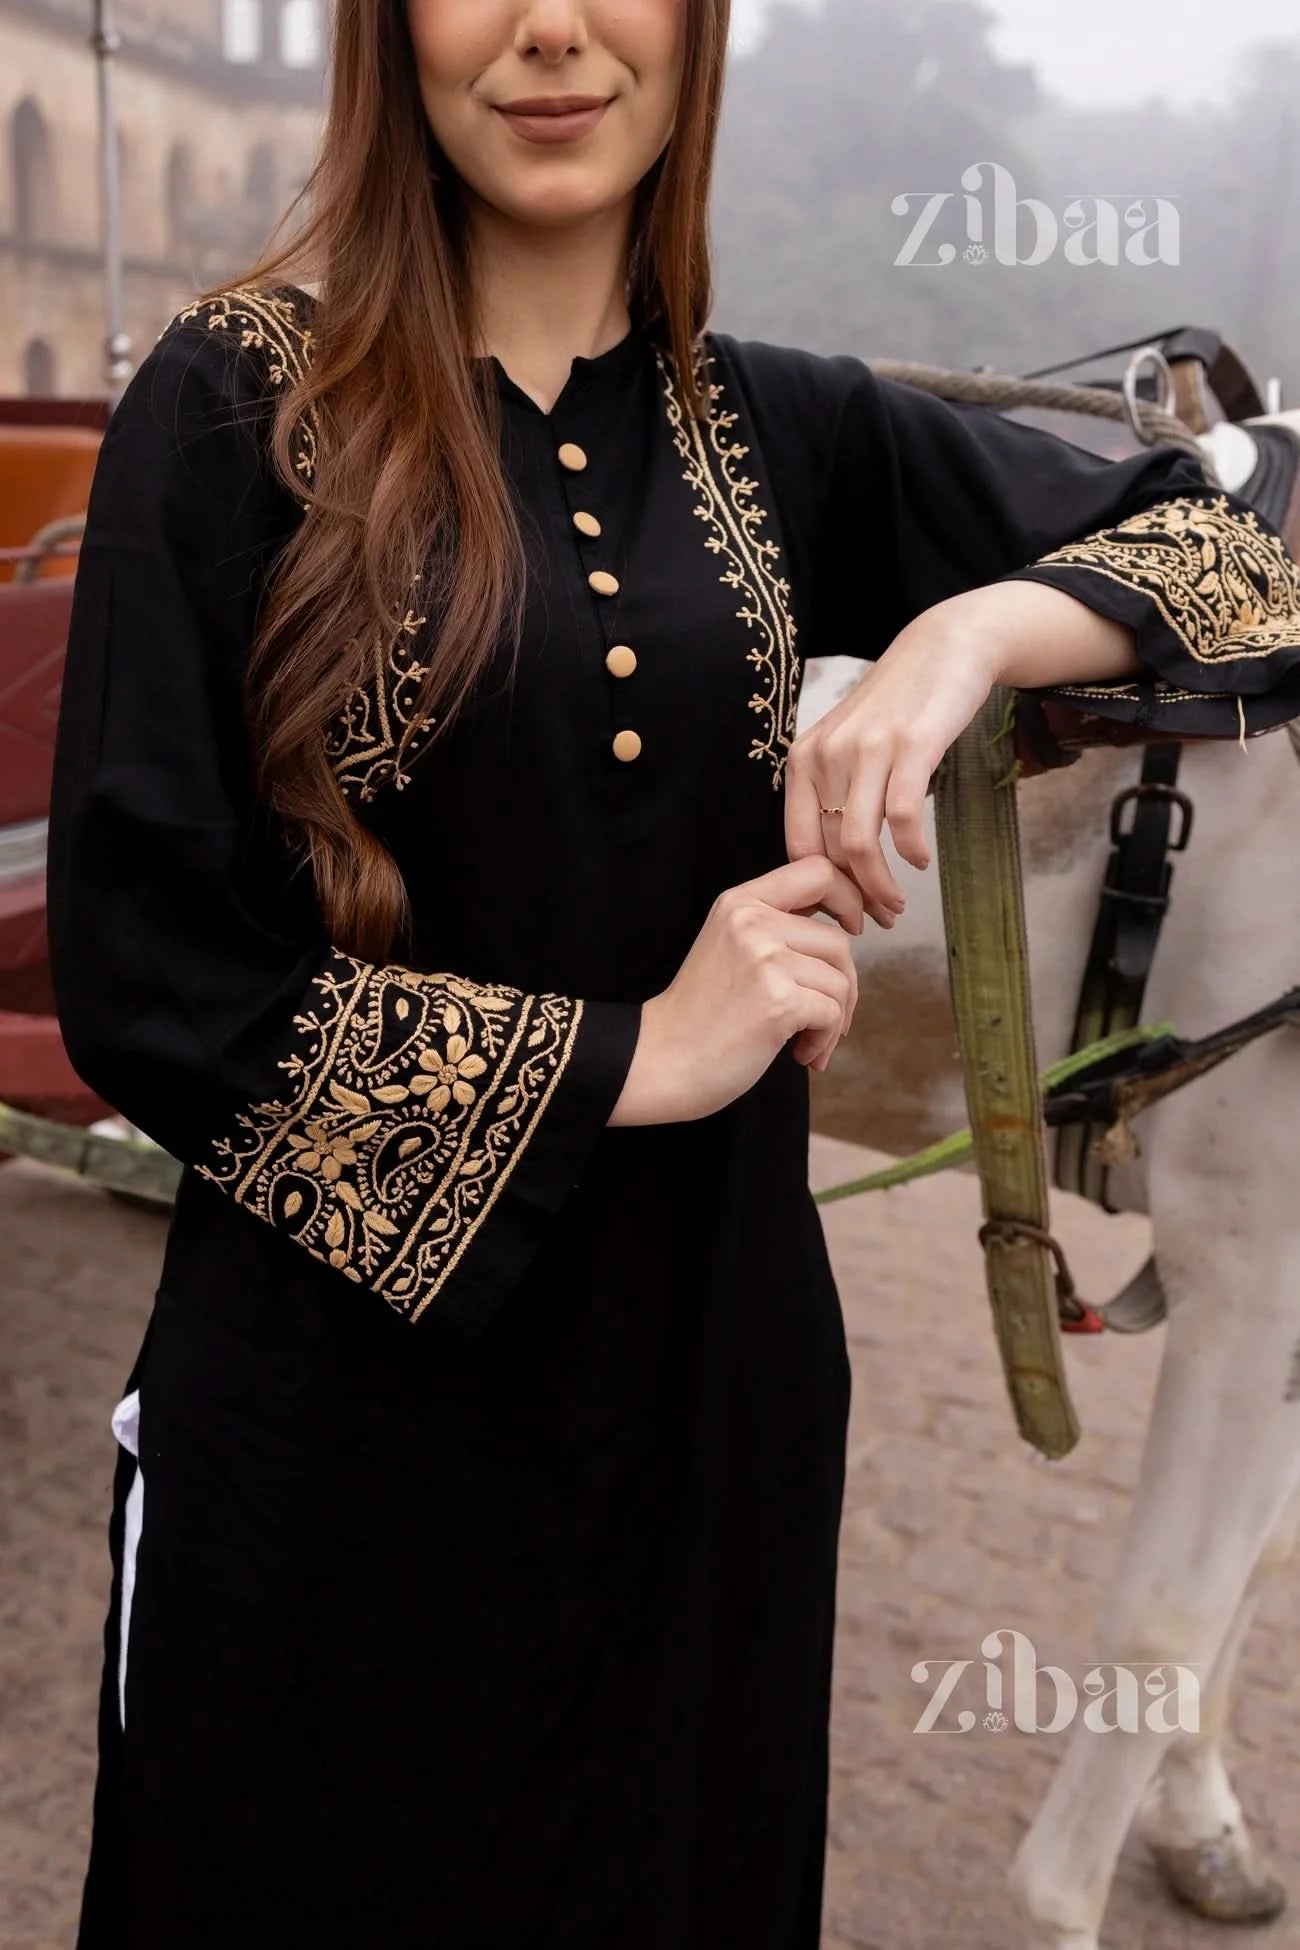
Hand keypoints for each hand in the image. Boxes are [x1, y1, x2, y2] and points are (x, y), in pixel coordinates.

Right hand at [609, 856, 864, 1126]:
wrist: (660, 1060)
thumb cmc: (700, 1015)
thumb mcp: (730, 947)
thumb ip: (775, 926)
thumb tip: (845, 925)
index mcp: (741, 902)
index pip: (818, 870)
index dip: (850, 897)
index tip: (855, 927)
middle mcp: (753, 922)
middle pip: (839, 940)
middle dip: (844, 984)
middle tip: (825, 1016)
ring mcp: (765, 959)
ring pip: (841, 980)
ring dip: (834, 1019)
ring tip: (806, 1042)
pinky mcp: (778, 1000)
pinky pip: (833, 1013)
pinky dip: (825, 1039)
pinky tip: (801, 1054)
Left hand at [784, 595, 1005, 919]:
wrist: (942, 650)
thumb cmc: (896, 709)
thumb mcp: (848, 747)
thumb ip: (835, 796)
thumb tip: (836, 866)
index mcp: (803, 762)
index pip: (799, 846)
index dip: (820, 891)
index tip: (843, 914)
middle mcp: (826, 756)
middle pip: (831, 851)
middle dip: (854, 897)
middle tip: (878, 919)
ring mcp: (867, 750)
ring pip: (859, 843)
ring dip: (880, 885)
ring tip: (897, 903)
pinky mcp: (910, 746)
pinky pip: (901, 818)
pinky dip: (910, 851)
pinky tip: (920, 861)